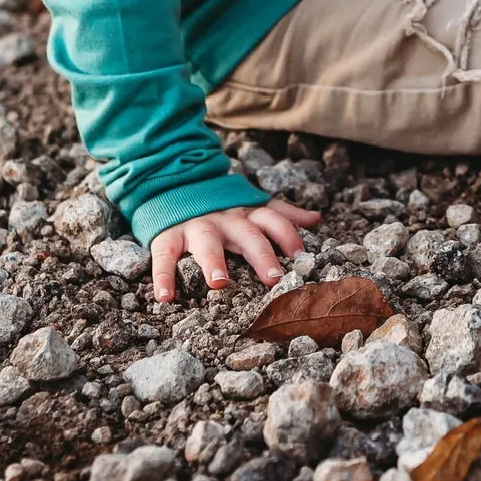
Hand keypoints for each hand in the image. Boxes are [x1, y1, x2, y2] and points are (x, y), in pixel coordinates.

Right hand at [149, 199, 321, 302]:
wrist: (175, 182)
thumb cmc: (221, 205)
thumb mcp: (252, 206)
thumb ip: (282, 214)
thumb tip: (316, 219)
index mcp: (247, 214)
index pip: (273, 220)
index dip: (287, 235)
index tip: (300, 256)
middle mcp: (225, 219)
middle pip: (246, 234)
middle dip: (260, 254)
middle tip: (273, 277)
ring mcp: (196, 227)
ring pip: (207, 243)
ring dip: (214, 261)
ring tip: (220, 283)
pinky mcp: (169, 236)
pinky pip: (165, 256)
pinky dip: (164, 277)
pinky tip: (165, 298)